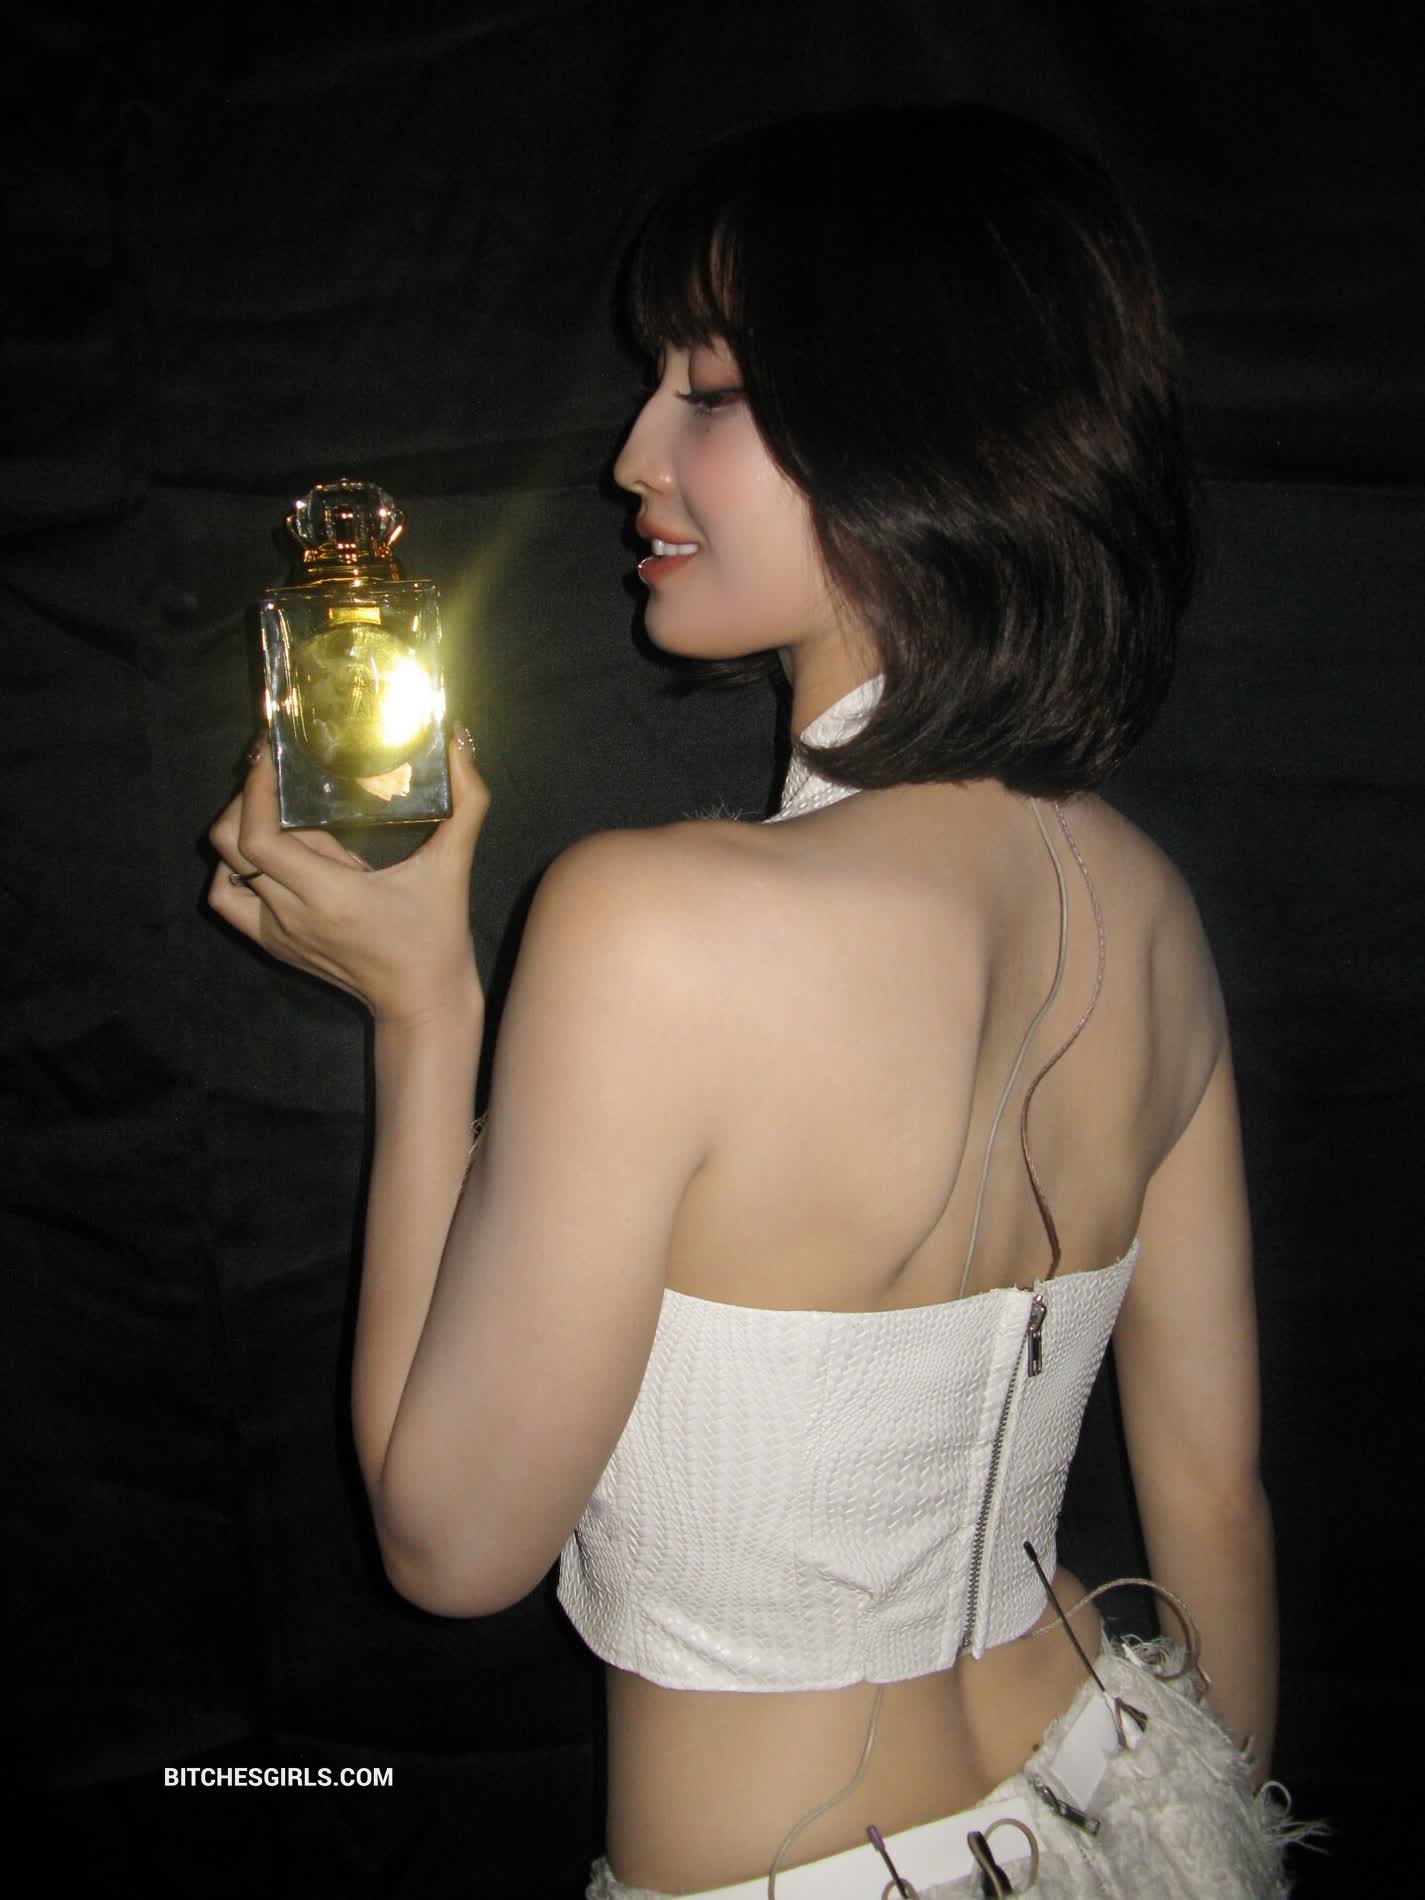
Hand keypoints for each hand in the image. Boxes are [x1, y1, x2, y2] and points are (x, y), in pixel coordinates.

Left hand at [207, 731, 488, 1024]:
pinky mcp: (273, 945)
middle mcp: (290, 914)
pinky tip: (273, 858)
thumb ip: (467, 802)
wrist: (420, 1002)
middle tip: (279, 780)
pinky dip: (236, 872)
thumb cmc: (437, 936)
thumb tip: (460, 740)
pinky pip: (231, 900)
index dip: (254, 791)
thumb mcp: (453, 867)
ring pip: (224, 874)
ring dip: (239, 839)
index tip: (270, 756)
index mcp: (327, 894)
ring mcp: (275, 933)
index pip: (258, 837)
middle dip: (246, 802)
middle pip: (229, 847)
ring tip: (278, 822)